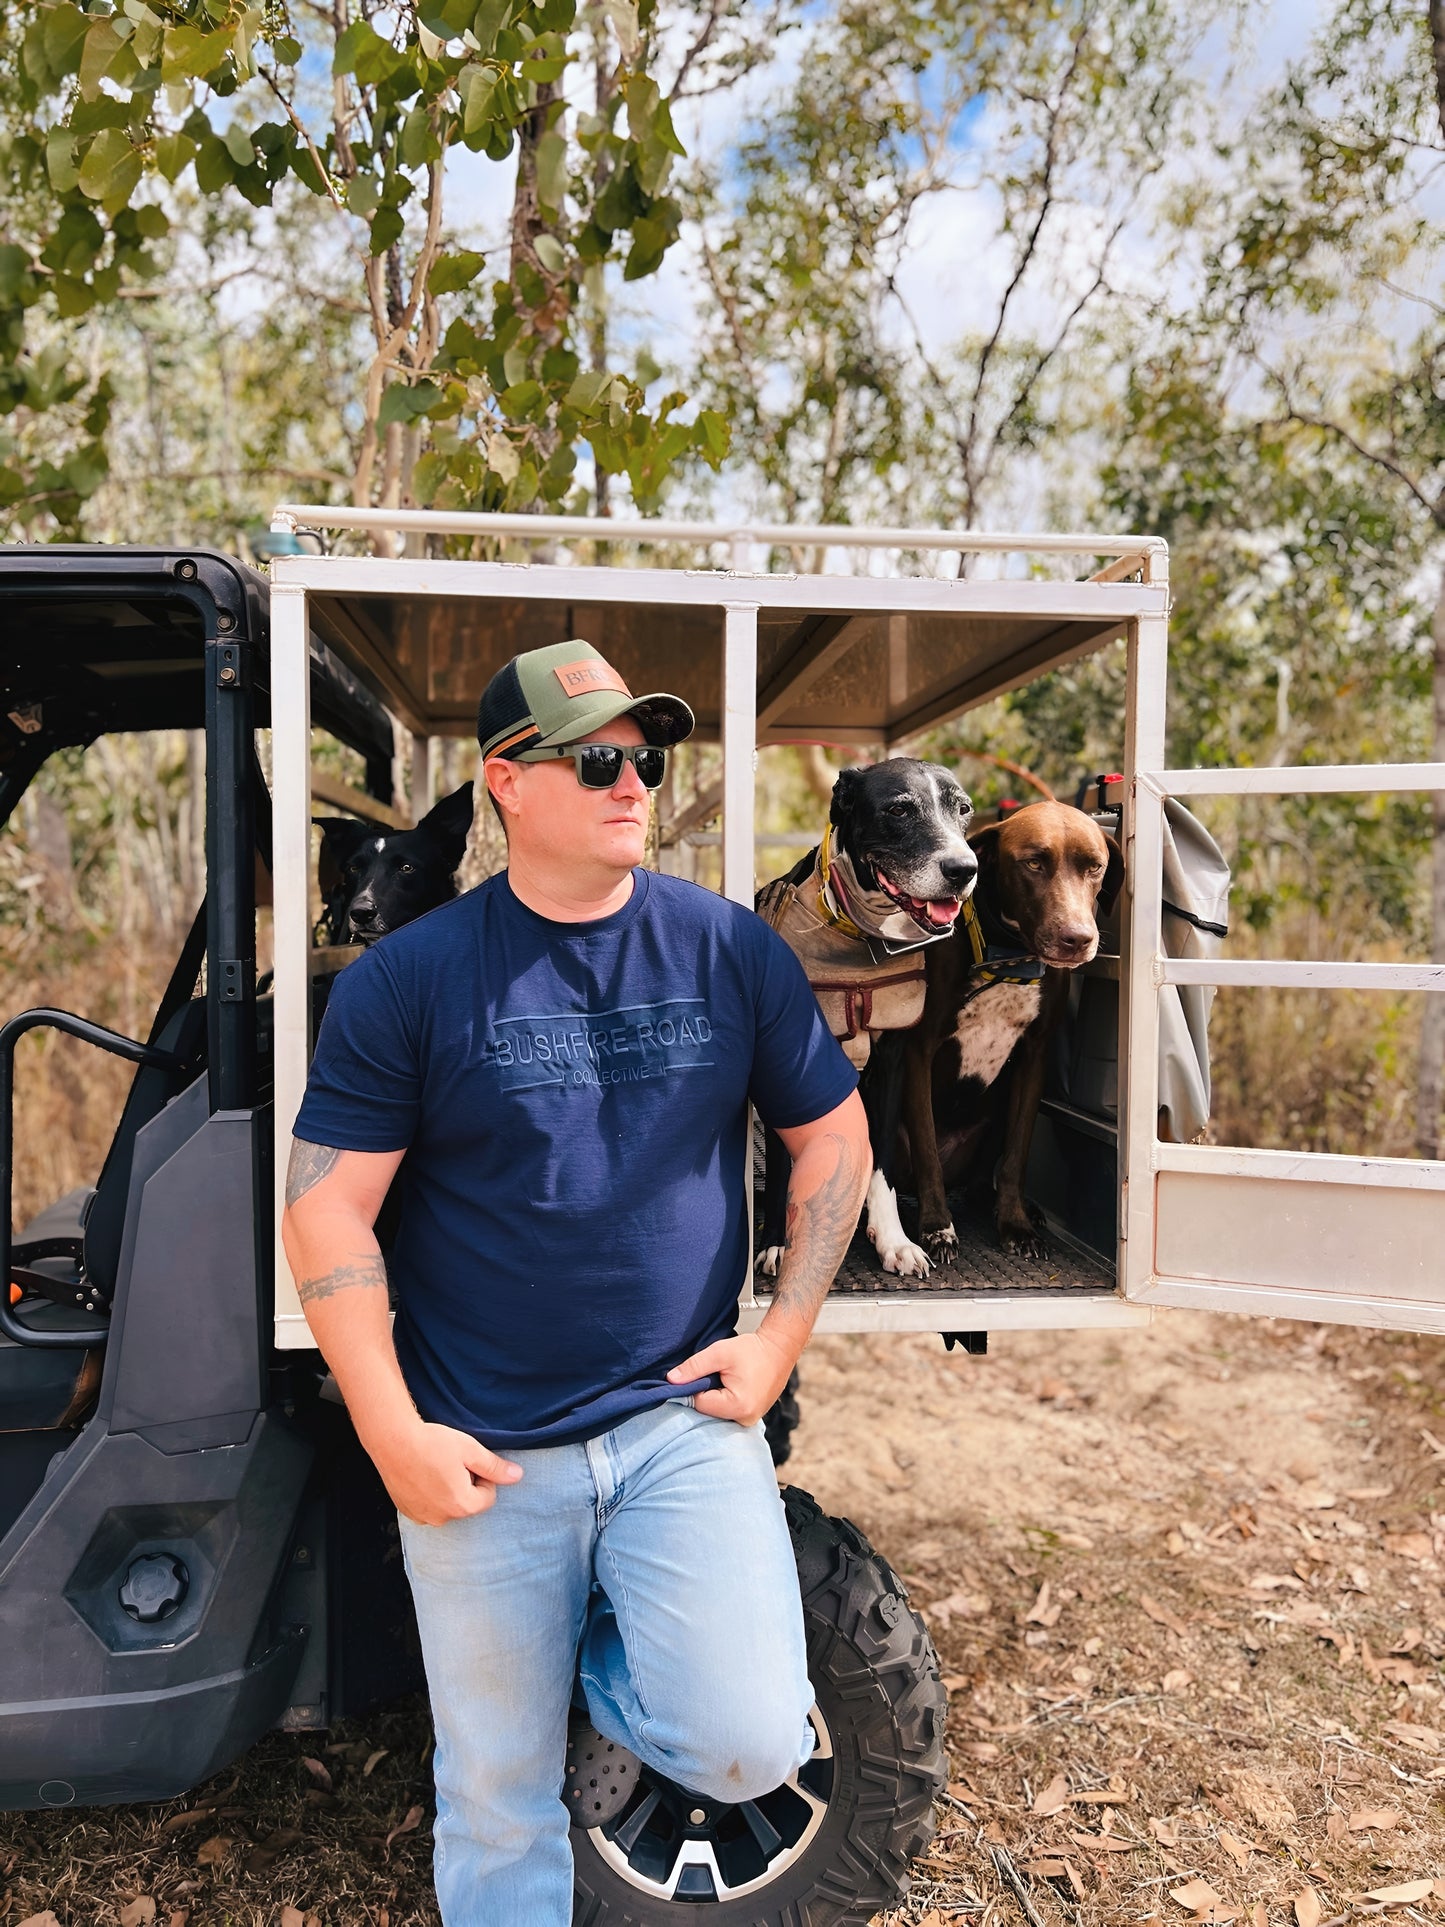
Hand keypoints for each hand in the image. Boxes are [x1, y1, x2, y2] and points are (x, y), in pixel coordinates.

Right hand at [371, 1418, 522, 1524]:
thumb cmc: (433, 1443)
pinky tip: (422, 1474)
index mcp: (463, 1506)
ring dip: (447, 1490)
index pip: (488, 1496)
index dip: (482, 1476)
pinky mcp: (407, 1512)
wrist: (392, 1441)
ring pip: (447, 1505)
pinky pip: (428, 1506)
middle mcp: (443, 1518)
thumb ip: (495, 1467)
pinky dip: (429, 1494)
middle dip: (465, 1484)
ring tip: (435, 1467)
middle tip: (451, 1461)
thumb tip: (518, 1476)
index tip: (468, 1460)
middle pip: (467, 1503)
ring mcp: (423, 1517)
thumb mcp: (471, 1451)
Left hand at [668, 1330, 797, 1425]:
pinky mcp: (753, 1415)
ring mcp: (751, 1419)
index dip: (695, 1386)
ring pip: (719, 1412)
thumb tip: (672, 1380)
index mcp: (738, 1406)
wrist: (780, 1348)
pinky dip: (726, 1399)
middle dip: (707, 1392)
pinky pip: (730, 1411)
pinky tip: (733, 1384)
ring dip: (717, 1396)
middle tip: (717, 1373)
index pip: (699, 1403)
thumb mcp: (719, 1353)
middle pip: (709, 1411)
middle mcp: (746, 1418)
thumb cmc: (754, 1350)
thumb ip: (694, 1367)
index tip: (702, 1372)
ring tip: (728, 1378)